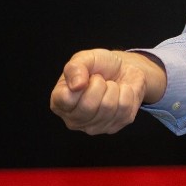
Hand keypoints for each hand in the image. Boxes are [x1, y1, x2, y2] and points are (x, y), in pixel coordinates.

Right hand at [49, 49, 166, 134]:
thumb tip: (76, 86)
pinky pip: (125, 107)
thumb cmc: (101, 66)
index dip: (81, 84)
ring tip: (110, 86)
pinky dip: (126, 93)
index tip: (87, 77)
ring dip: (114, 89)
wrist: (126, 70)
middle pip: (88, 106)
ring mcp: (93, 127)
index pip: (66, 99)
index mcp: (59, 102)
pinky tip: (120, 93)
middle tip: (101, 80)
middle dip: (100, 85)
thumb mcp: (85, 58)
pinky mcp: (114, 127)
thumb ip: (75, 68)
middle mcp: (73, 119)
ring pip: (108, 107)